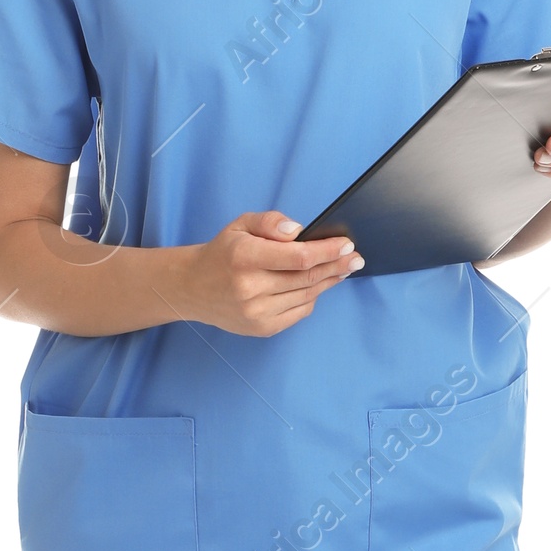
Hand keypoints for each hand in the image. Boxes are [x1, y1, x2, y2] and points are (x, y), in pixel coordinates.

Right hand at [182, 211, 361, 336]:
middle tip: (356, 258)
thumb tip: (299, 231)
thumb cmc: (223, 253)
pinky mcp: (261, 328)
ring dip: (329, 281)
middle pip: (307, 278)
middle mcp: (250, 288)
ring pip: (307, 295)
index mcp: (244, 258)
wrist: (193, 288)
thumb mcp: (241, 225)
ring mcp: (256, 312)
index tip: (346, 244)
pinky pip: (299, 311)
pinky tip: (318, 285)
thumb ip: (270, 222)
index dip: (327, 251)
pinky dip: (312, 297)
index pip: (298, 257)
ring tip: (343, 269)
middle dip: (337, 266)